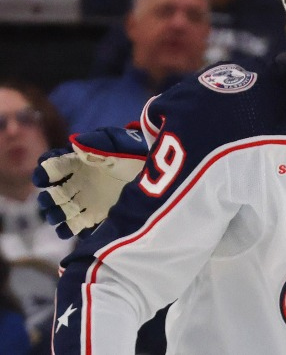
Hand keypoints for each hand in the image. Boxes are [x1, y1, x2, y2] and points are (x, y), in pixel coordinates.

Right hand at [33, 126, 147, 238]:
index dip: (45, 171)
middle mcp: (77, 183)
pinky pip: (78, 226)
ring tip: (57, 217)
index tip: (43, 178)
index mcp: (77, 163)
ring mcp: (85, 201)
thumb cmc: (133, 153)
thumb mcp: (117, 145)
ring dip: (55, 215)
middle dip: (47, 198)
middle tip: (49, 200)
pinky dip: (70, 229)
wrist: (155, 171)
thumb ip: (97, 144)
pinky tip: (69, 230)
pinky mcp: (96, 217)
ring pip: (62, 211)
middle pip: (53, 193)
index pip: (53, 166)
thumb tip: (75, 142)